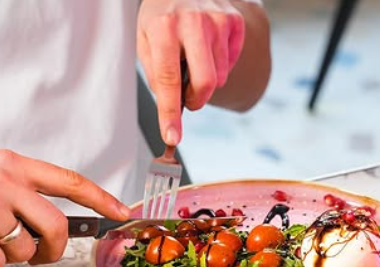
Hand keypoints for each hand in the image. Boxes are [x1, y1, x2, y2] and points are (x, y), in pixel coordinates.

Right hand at [0, 150, 129, 266]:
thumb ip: (21, 194)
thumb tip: (57, 228)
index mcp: (12, 165)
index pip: (71, 181)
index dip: (103, 199)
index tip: (123, 213)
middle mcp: (3, 179)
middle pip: (58, 226)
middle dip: (54, 251)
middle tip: (40, 256)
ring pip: (26, 249)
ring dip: (8, 257)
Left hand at [138, 0, 245, 144]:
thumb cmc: (161, 16)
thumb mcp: (145, 41)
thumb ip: (156, 75)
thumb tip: (170, 108)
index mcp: (163, 27)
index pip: (168, 80)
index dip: (170, 113)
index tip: (172, 136)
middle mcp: (193, 22)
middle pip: (205, 82)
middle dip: (196, 100)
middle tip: (187, 98)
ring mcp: (217, 20)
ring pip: (219, 76)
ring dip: (206, 79)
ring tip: (193, 58)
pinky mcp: (234, 21)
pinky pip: (231, 62)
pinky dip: (219, 64)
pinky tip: (207, 48)